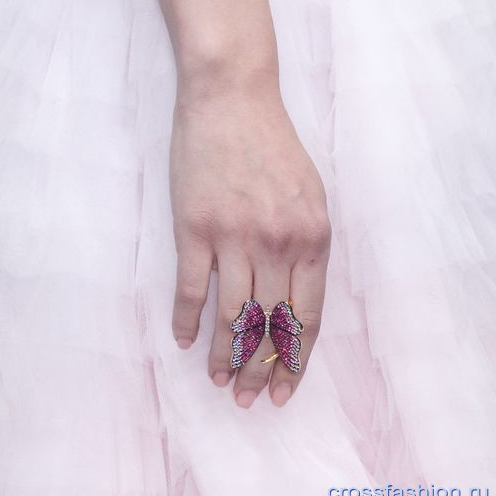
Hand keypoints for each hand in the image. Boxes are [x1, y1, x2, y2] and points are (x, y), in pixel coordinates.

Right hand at [170, 73, 331, 408]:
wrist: (232, 96)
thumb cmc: (272, 143)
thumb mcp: (310, 192)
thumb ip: (308, 244)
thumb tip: (296, 297)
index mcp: (312, 236)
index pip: (306, 317)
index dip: (294, 361)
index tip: (284, 390)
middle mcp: (276, 243)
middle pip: (269, 326)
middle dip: (260, 371)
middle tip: (249, 399)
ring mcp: (233, 236)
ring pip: (231, 316)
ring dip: (223, 357)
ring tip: (218, 382)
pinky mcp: (194, 227)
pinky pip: (190, 289)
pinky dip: (185, 320)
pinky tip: (183, 340)